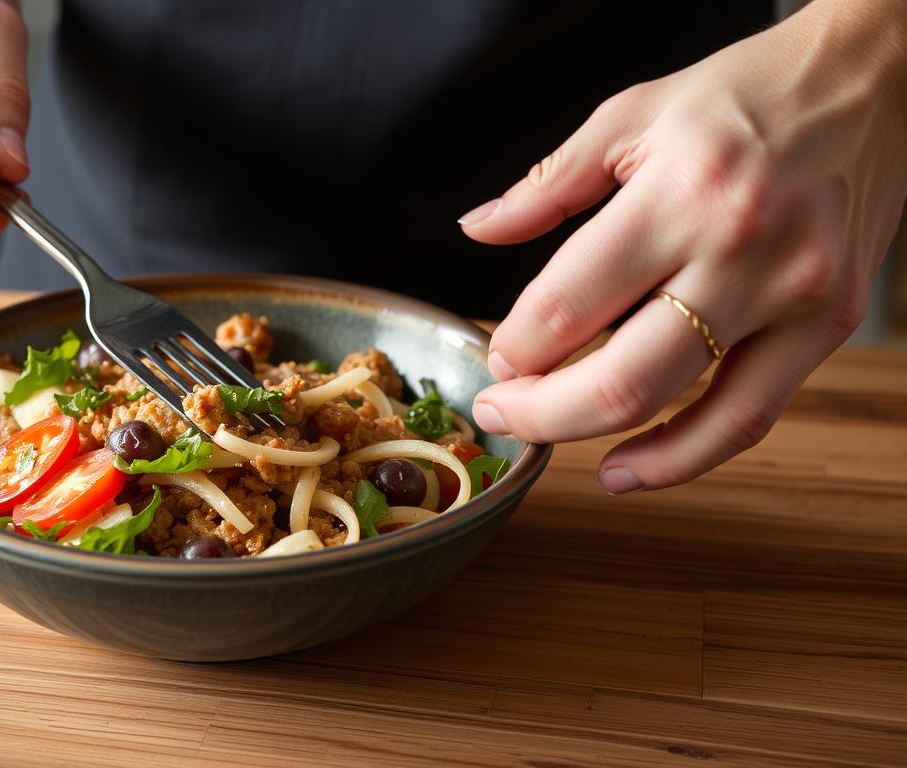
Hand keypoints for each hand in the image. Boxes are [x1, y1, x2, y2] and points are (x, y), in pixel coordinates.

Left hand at [460, 0, 906, 492]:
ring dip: (596, 441)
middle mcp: (740, 251)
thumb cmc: (749, 93)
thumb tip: (477, 228)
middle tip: (500, 410)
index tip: (496, 354)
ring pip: (681, 410)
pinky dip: (683, 457)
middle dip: (537, 411)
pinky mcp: (828, 326)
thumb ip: (546, 183)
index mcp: (678, 193)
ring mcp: (793, 297)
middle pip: (617, 379)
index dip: (513, 346)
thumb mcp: (631, 115)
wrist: (876, 82)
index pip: (565, 305)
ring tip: (545, 440)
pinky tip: (630, 467)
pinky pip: (748, 417)